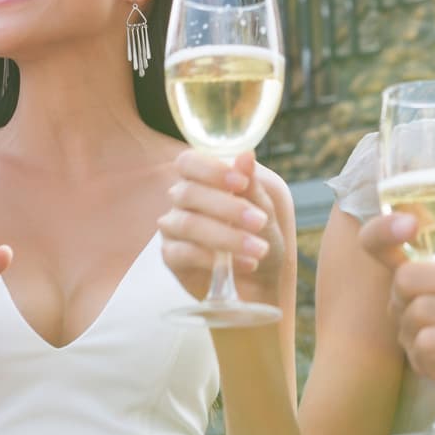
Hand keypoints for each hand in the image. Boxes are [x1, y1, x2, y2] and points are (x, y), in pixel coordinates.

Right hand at [157, 149, 285, 304]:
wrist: (259, 279)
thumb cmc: (259, 235)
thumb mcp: (263, 211)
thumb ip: (252, 186)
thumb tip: (247, 155)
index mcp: (200, 179)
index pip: (188, 162)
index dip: (210, 170)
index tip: (241, 182)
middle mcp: (180, 199)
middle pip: (188, 193)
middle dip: (228, 207)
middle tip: (260, 221)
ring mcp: (172, 227)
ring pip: (188, 225)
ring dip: (228, 237)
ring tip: (259, 249)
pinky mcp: (171, 256)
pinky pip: (184, 253)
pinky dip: (216, 260)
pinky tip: (247, 264)